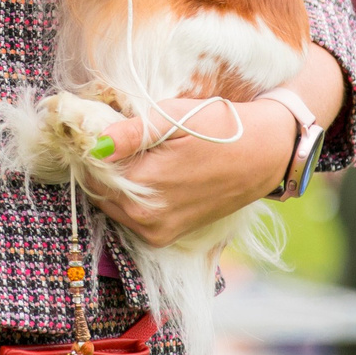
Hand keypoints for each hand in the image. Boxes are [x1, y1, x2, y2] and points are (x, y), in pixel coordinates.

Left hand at [89, 98, 294, 247]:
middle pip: (97, 190)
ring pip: (111, 204)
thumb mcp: (176, 117)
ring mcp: (155, 231)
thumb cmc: (221, 128)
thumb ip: (132, 133)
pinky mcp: (164, 237)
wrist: (265, 155)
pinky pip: (129, 217)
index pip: (92, 170)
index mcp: (145, 185)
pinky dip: (129, 198)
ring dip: (114, 182)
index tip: (96, 128)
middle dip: (100, 166)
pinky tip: (149, 174)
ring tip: (139, 155)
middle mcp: (145, 217)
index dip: (90, 148)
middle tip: (118, 138)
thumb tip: (96, 144)